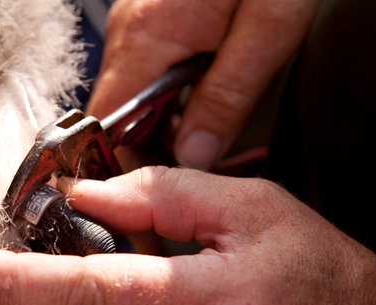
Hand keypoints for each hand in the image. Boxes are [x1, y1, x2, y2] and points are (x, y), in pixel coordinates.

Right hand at [87, 0, 320, 169]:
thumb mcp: (268, 29)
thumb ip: (227, 96)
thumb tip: (196, 153)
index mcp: (150, 36)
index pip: (107, 128)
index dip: (117, 174)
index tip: (138, 210)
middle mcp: (133, 32)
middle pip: (116, 119)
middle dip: (144, 158)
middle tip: (179, 190)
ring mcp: (141, 25)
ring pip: (131, 100)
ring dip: (159, 132)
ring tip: (198, 153)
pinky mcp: (156, 22)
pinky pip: (147, 77)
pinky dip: (166, 105)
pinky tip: (198, 112)